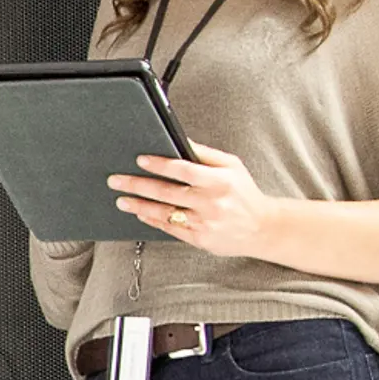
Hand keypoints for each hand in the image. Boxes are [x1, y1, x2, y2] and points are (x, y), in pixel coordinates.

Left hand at [107, 141, 273, 256]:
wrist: (262, 228)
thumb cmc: (244, 193)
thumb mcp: (231, 166)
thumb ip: (204, 153)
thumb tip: (180, 139)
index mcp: (219, 181)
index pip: (183, 170)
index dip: (159, 165)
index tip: (140, 160)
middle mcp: (211, 203)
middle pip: (167, 193)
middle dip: (137, 185)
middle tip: (116, 180)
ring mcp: (204, 224)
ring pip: (165, 213)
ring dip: (139, 206)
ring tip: (121, 200)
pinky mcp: (200, 240)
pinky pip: (171, 229)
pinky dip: (153, 221)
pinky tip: (140, 214)